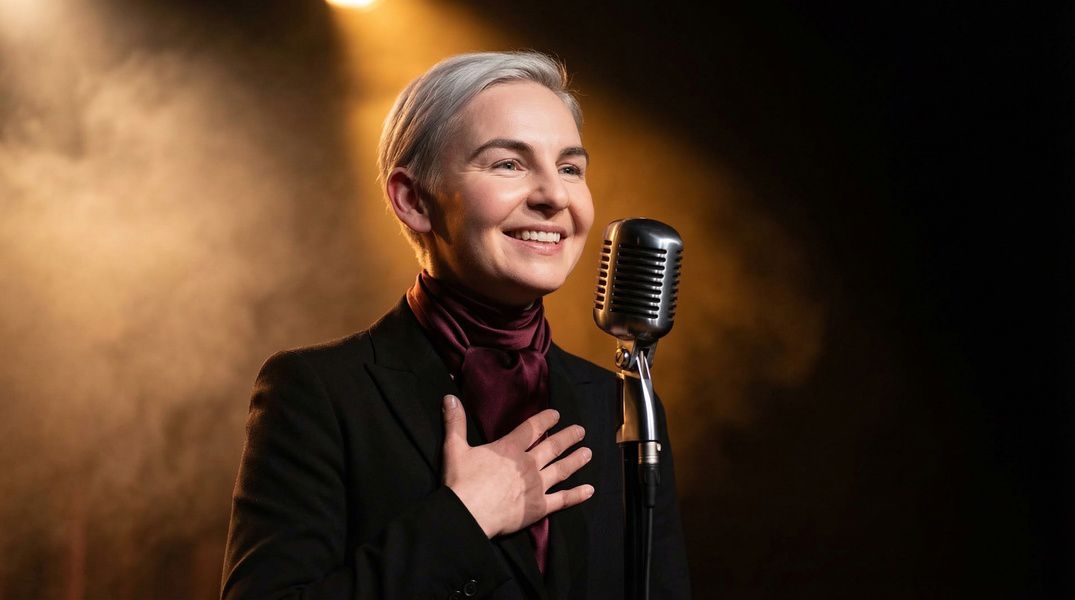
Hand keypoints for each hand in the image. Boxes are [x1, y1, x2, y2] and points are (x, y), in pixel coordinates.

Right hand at [441, 394, 594, 537]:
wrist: (467, 513)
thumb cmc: (461, 481)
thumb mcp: (454, 448)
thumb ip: (455, 422)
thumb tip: (449, 397)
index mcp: (509, 448)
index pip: (532, 428)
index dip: (546, 419)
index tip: (557, 414)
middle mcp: (528, 464)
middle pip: (553, 446)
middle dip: (568, 437)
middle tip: (581, 431)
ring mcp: (536, 485)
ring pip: (562, 469)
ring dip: (576, 460)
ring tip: (588, 453)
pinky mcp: (539, 507)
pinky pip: (563, 499)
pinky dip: (577, 495)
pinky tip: (589, 490)